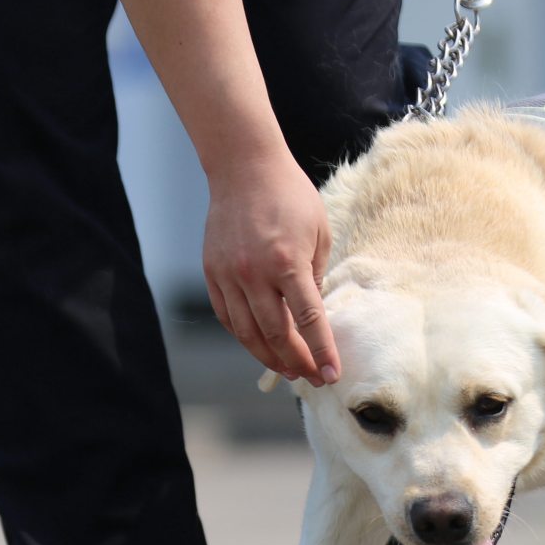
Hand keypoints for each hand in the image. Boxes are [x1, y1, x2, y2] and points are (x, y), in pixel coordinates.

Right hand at [202, 152, 338, 385]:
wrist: (244, 166)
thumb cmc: (290, 196)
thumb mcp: (319, 233)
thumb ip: (316, 277)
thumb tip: (314, 317)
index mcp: (288, 262)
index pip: (308, 320)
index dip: (321, 351)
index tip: (331, 375)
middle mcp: (254, 273)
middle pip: (276, 334)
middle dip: (297, 362)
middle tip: (312, 377)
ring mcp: (228, 274)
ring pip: (247, 333)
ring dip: (269, 357)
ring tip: (288, 370)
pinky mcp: (212, 272)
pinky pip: (228, 317)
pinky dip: (244, 336)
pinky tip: (260, 346)